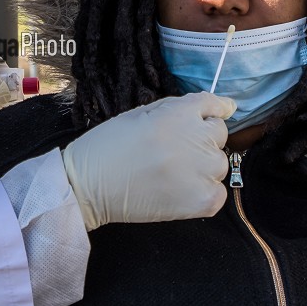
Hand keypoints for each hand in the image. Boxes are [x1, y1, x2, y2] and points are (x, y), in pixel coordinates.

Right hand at [62, 92, 234, 231]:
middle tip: (174, 153)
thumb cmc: (108, 146)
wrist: (87, 186)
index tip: (215, 115)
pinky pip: (219, 194)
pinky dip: (205, 194)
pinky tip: (180, 193)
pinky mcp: (201, 200)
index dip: (214, 111)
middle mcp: (195, 139)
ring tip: (173, 175)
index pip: (213, 105)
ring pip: (219, 165)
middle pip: (219, 135)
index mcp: (178, 114)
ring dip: (202, 168)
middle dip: (201, 141)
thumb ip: (176, 109)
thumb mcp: (140, 113)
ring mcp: (200, 171)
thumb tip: (216, 107)